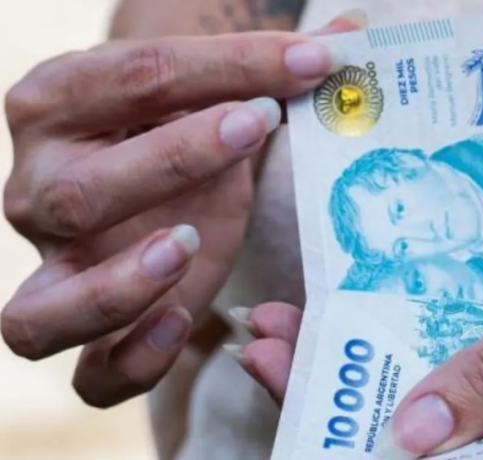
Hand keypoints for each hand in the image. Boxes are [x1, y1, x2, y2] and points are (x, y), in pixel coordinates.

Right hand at [1, 16, 358, 407]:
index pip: (136, 78)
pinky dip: (131, 364)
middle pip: (81, 193)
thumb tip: (355, 37)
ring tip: (189, 245)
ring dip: (119, 288)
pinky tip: (186, 321)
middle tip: (253, 127)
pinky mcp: (91, 329)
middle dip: (173, 161)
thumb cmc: (183, 133)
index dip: (229, 67)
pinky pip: (87, 377)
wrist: (156, 178)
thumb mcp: (217, 96)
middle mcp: (37, 189)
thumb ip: (268, 69)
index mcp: (59, 103)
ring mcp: (54, 270)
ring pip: (43, 310)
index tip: (312, 62)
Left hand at [237, 165, 482, 459]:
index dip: (364, 441)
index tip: (291, 389)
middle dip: (348, 401)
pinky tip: (378, 325)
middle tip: (267, 347)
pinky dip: (428, 353)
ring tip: (295, 332)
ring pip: (459, 411)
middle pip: (444, 445)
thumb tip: (415, 435)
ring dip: (377, 371)